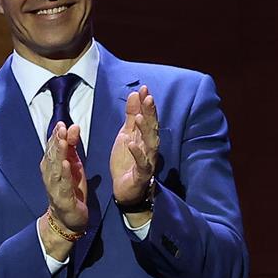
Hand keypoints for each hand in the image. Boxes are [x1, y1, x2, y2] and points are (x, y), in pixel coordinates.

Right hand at [38, 122, 88, 258]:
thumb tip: (73, 128)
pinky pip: (63, 184)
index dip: (56, 135)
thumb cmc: (71, 191)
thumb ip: (72, 148)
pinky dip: (64, 174)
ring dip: (58, 154)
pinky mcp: (62, 198)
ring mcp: (54, 187)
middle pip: (52, 155)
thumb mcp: (74, 166)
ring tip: (62, 142)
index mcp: (52, 166)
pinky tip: (66, 164)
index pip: (52, 148)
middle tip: (61, 128)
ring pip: (55, 168)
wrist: (68, 219)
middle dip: (56, 141)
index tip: (62, 123)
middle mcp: (50, 175)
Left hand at [111, 85, 159, 205]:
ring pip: (150, 144)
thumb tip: (135, 94)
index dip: (145, 104)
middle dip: (150, 113)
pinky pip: (142, 164)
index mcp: (144, 137)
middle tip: (148, 97)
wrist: (125, 189)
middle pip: (152, 128)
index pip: (147, 117)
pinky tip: (132, 144)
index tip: (143, 88)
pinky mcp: (142, 174)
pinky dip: (137, 153)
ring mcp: (148, 160)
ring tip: (139, 117)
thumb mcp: (125, 135)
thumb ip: (130, 117)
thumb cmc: (127, 161)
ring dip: (146, 131)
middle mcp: (149, 147)